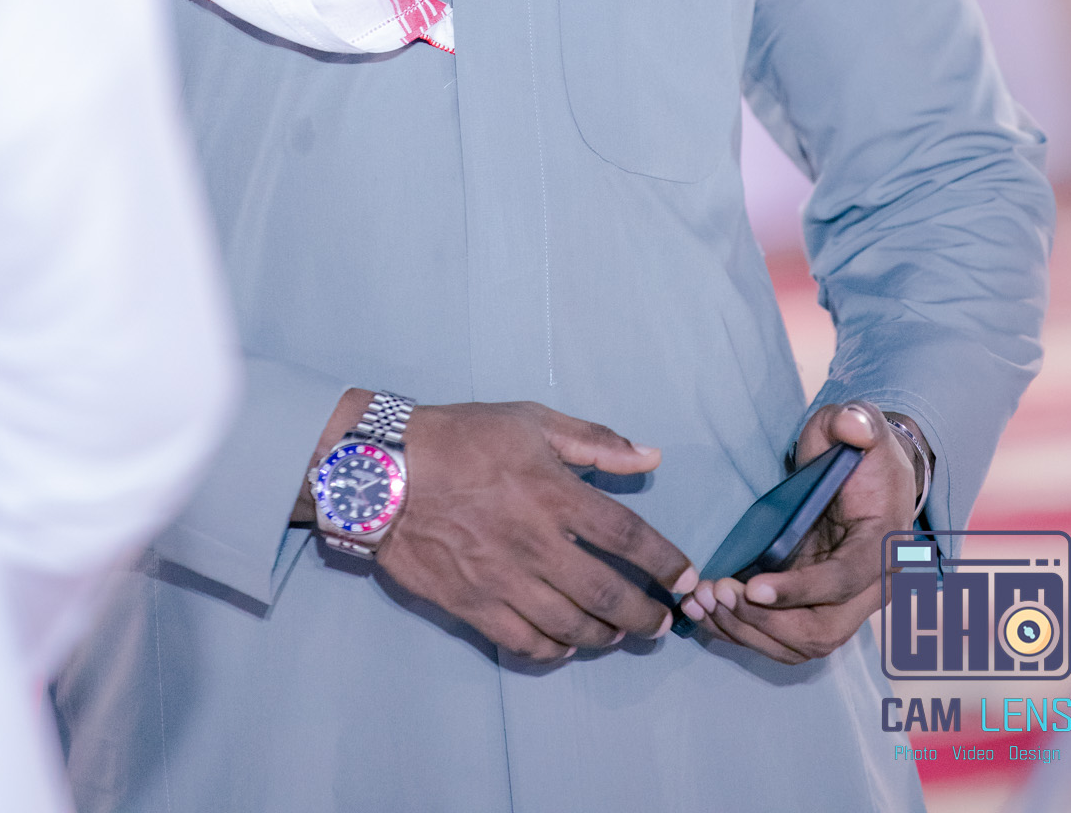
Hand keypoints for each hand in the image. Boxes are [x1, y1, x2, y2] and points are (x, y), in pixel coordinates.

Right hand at [375, 400, 696, 662]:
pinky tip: (566, 644)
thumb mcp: (531, 420)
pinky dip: (554, 650)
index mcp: (554, 493)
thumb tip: (651, 457)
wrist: (382, 472)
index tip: (687, 579)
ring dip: (604, 634)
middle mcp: (535, 543)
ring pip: (570, 625)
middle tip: (662, 623)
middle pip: (605, 593)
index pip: (626, 536)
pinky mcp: (472, 605)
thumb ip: (595, 441)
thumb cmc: (461, 438)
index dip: (665, 562)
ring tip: (618, 632)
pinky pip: (525, 643)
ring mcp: (503, 580)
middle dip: (644, 614)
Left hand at [678, 401, 921, 665]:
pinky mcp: (814, 608)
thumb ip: (858, 421)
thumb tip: (851, 426)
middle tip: (716, 594)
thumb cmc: (860, 448)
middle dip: (765, 621)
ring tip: (702, 603)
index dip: (801, 590)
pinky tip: (706, 614)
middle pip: (821, 631)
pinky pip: (781, 638)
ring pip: (799, 644)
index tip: (752, 588)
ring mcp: (842, 605)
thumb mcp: (861, 424)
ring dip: (747, 632)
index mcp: (883, 547)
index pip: (844, 582)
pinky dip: (742, 634)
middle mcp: (869, 589)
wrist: (866, 474)